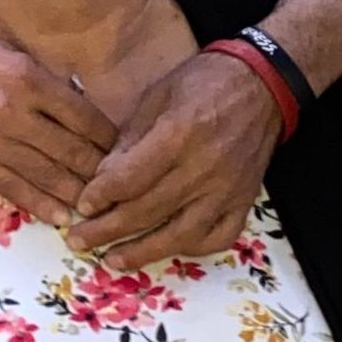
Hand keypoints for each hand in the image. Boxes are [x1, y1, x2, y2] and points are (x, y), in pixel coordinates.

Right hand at [0, 16, 119, 226]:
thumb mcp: (10, 51)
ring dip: (76, 192)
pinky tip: (61, 215)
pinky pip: (13, 188)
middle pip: (71, 149)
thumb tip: (78, 107)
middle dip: (100, 170)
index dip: (108, 137)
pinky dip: (40, 204)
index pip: (83, 116)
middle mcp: (14, 111)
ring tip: (99, 206)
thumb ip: (43, 80)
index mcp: (28, 78)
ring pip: (47, 173)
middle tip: (121, 184)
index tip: (123, 149)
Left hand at [64, 50, 281, 269]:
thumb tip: (103, 179)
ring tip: (112, 260)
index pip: (131, 179)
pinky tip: (166, 248)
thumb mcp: (158, 96)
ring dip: (143, 252)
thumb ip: (130, 139)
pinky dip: (190, 249)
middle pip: (148, 211)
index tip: (82, 206)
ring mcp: (228, 190)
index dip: (101, 196)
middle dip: (107, 230)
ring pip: (181, 235)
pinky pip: (217, 238)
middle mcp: (205, 168)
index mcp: (180, 134)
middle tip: (79, 240)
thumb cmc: (203, 82)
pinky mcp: (245, 201)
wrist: (262, 84)